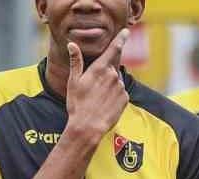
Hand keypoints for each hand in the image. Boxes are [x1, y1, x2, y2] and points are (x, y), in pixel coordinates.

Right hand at [64, 30, 130, 145]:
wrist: (88, 127)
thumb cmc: (77, 104)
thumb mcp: (73, 81)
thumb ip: (76, 61)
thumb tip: (72, 45)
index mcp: (100, 68)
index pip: (113, 49)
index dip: (120, 39)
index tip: (126, 32)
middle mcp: (113, 75)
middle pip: (113, 67)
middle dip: (106, 73)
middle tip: (94, 87)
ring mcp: (121, 87)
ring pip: (117, 80)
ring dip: (110, 85)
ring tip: (98, 98)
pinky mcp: (125, 98)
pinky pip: (121, 92)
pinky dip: (115, 95)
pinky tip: (105, 104)